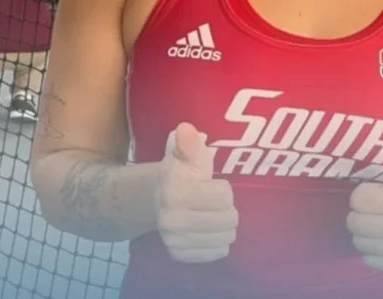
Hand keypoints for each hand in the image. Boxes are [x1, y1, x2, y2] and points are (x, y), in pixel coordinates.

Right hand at [154, 122, 238, 262]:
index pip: (224, 197)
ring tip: (214, 215)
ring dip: (226, 227)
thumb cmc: (180, 172)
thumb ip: (188, 143)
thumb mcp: (185, 153)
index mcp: (175, 190)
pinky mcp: (178, 254)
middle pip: (228, 219)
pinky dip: (218, 243)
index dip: (223, 189)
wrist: (155, 197)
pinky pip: (216, 253)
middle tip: (215, 202)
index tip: (212, 184)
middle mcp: (172, 219)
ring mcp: (174, 239)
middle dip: (227, 208)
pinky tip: (210, 231)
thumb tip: (186, 128)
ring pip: (225, 238)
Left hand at [347, 132, 382, 272]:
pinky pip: (372, 262)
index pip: (359, 201)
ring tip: (375, 221)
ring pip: (360, 245)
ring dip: (363, 232)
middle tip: (370, 207)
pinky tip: (381, 237)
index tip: (372, 190)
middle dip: (358, 213)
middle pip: (356, 225)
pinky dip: (372, 250)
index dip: (361, 193)